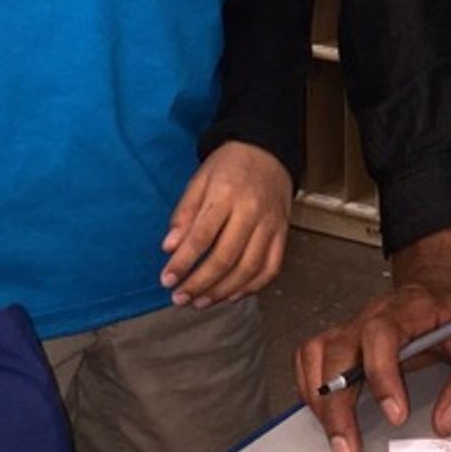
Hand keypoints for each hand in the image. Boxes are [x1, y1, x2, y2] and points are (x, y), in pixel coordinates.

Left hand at [161, 140, 291, 306]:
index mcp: (226, 194)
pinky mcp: (283, 233)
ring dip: (222, 291)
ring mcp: (271, 224)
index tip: (167, 280)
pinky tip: (232, 295)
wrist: (267, 150)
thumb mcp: (200, 180)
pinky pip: (271, 268)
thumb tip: (170, 248)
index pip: (202, 236)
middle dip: (199, 283)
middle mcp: (252, 211)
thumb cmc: (229, 165)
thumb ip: (185, 214)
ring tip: (201, 302)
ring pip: (248, 268)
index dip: (183, 262)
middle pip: (225, 257)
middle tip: (180, 298)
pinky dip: (252, 287)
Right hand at [293, 225, 450, 451]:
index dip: (382, 374)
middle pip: (338, 349)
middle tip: (349, 446)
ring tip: (337, 438)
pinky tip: (325, 415)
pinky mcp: (344, 339)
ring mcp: (355, 326)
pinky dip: (310, 387)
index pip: (381, 333)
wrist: (445, 287)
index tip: (397, 414)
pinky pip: (310, 357)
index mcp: (411, 309)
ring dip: (318, 399)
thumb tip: (447, 419)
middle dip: (337, 403)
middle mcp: (374, 315)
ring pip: (316, 353)